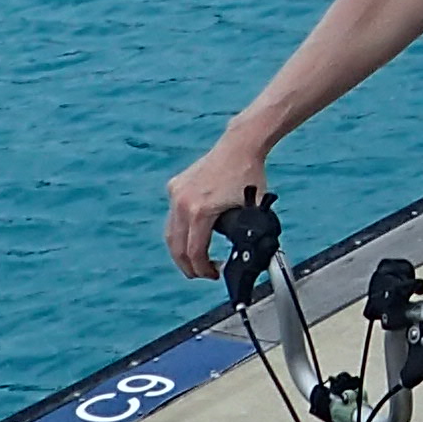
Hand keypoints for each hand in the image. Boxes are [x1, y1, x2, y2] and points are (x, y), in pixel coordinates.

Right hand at [164, 138, 270, 278]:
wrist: (240, 146)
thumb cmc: (249, 175)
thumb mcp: (252, 211)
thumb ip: (245, 236)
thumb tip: (247, 257)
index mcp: (200, 211)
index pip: (194, 252)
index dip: (202, 269)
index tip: (213, 275)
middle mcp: (182, 203)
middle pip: (176, 247)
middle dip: (188, 265)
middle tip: (200, 273)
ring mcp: (176, 193)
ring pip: (171, 233)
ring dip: (180, 250)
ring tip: (194, 260)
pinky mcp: (175, 186)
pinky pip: (173, 215)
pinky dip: (180, 230)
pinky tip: (193, 234)